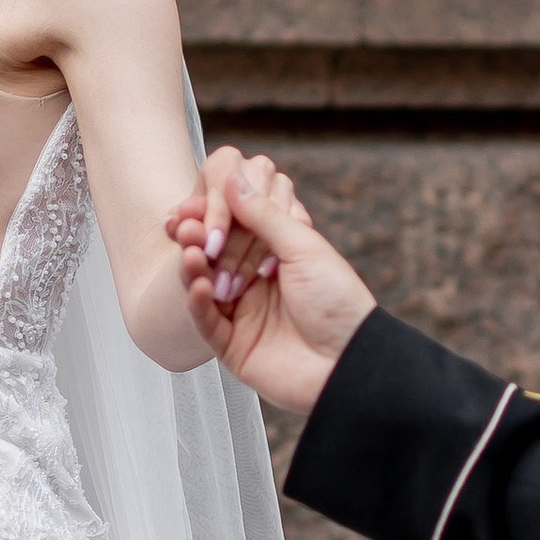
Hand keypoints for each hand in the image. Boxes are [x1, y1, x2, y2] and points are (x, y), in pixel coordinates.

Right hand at [168, 150, 375, 412]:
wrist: (351, 363)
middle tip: (187, 227)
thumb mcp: (303, 247)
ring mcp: (241, 314)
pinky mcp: (232, 345)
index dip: (214, 215)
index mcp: (276, 255)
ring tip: (190, 252)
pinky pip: (206, 322)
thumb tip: (234, 175)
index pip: (234, 228)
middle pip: (213, 255)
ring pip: (203, 285)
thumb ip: (264, 215)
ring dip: (193, 268)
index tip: (195, 202)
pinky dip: (198, 302)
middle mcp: (255, 282)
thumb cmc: (338, 302)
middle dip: (199, 239)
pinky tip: (200, 285)